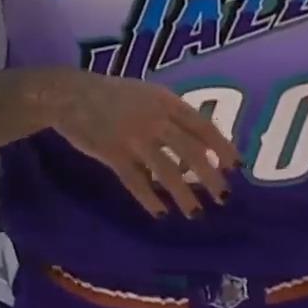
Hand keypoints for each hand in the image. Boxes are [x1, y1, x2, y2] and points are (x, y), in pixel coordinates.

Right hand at [40, 69, 241, 218]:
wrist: (72, 95)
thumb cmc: (114, 95)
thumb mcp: (149, 94)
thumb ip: (172, 113)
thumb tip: (200, 139)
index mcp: (166, 102)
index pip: (203, 126)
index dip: (222, 147)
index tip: (235, 166)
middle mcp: (155, 120)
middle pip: (191, 152)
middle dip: (210, 176)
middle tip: (223, 197)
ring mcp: (134, 138)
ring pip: (167, 171)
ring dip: (184, 195)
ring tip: (196, 213)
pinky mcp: (113, 154)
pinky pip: (136, 181)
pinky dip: (150, 199)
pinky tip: (161, 213)